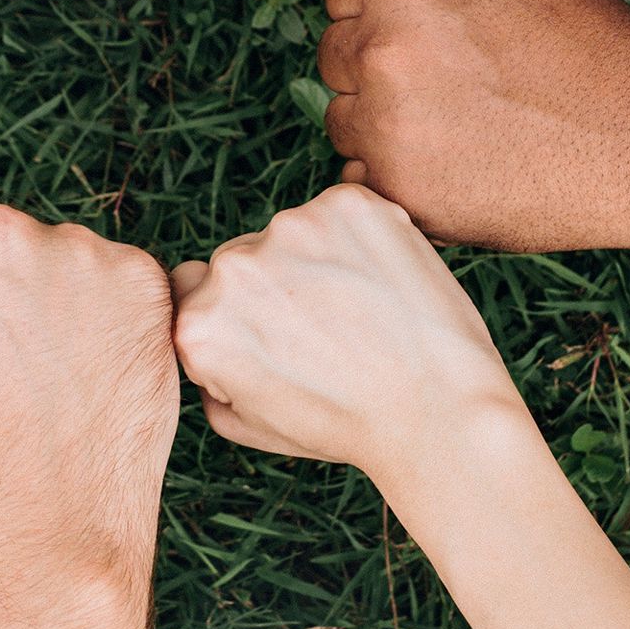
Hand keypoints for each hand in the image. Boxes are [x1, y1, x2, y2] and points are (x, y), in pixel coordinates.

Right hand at [0, 206, 176, 628]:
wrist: (50, 503)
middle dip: (24, 285)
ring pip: (76, 257)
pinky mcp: (137, 271)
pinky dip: (130, 316)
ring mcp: (72, 247)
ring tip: (73, 371)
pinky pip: (133, 282)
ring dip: (79, 295)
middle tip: (33, 358)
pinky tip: (110, 369)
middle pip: (15, 242)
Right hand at [168, 185, 526, 473]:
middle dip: (274, 288)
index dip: (234, 317)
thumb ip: (206, 378)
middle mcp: (233, 267)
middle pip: (240, 259)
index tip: (275, 339)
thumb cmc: (346, 425)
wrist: (437, 410)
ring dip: (316, 261)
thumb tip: (202, 341)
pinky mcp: (346, 203)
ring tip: (362, 313)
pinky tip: (383, 285)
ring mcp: (290, 227)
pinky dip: (359, 239)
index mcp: (198, 323)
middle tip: (327, 332)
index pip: (192, 290)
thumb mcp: (249, 425)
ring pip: (291, 234)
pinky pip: (340, 213)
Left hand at [308, 0, 629, 252]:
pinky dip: (397, 176)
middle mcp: (380, 49)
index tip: (446, 32)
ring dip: (385, 121)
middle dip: (385, 64)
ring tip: (469, 122)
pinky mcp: (398, 194)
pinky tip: (462, 163)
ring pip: (343, 117)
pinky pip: (361, 177)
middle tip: (466, 81)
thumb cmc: (584, 36)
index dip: (393, 10)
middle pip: (336, 54)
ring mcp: (384, 126)